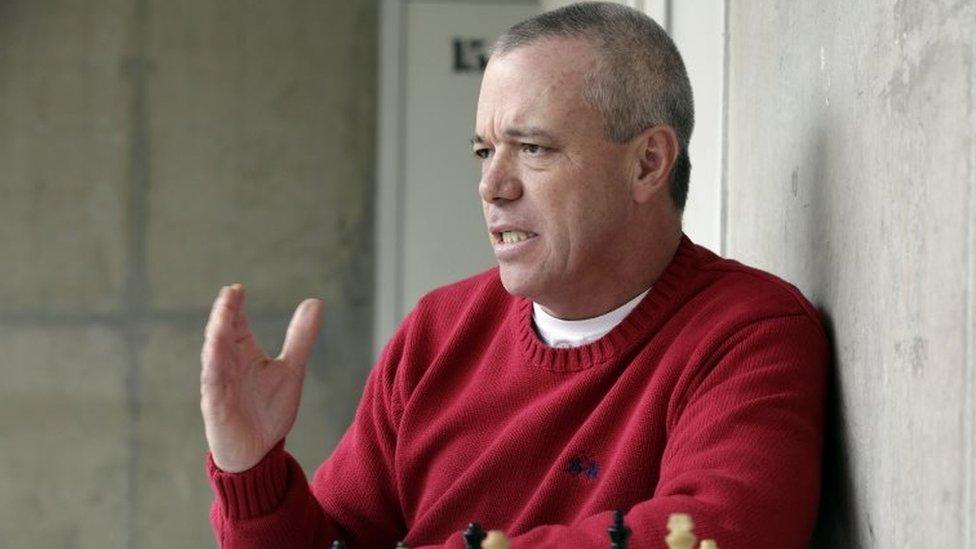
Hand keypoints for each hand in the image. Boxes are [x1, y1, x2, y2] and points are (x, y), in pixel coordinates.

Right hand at [200, 284, 323, 472]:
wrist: (259, 450)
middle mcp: (228, 364)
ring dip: (217, 334)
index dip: (235, 306)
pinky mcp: (216, 405)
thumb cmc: (268, 409)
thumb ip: (300, 338)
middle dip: (225, 314)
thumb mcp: (291, 369)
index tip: (238, 288)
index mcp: (244, 353)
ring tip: (222, 315)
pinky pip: (213, 383)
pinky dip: (214, 367)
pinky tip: (215, 352)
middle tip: (230, 293)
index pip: (236, 323)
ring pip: (214, 354)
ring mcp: (220, 384)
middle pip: (223, 333)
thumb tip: (315, 301)